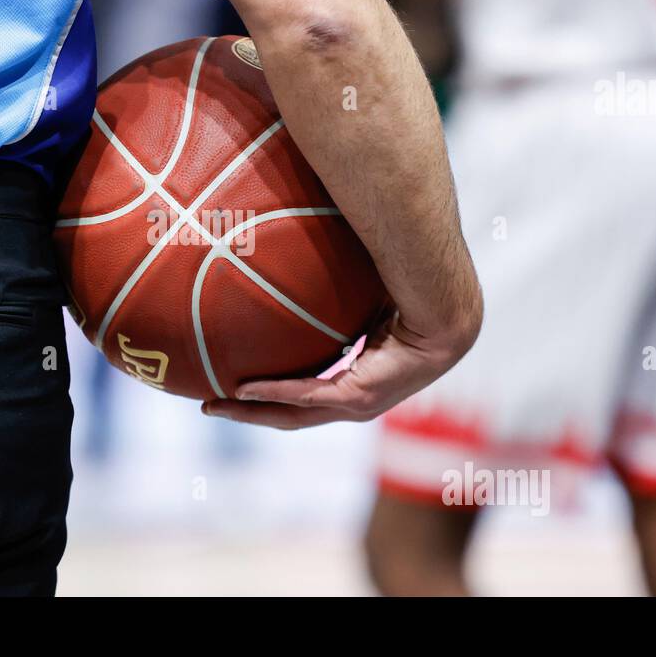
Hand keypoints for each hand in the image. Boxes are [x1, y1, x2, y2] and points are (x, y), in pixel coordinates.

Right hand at [202, 310, 478, 429]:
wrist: (447, 305)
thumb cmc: (408, 285)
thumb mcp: (355, 289)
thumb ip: (324, 285)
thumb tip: (292, 242)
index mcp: (360, 376)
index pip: (307, 390)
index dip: (270, 390)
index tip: (234, 382)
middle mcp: (358, 397)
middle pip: (293, 412)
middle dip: (249, 411)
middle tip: (208, 404)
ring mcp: (360, 404)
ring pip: (295, 414)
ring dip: (252, 411)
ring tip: (214, 405)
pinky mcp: (361, 401)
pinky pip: (309, 398)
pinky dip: (275, 394)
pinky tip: (241, 391)